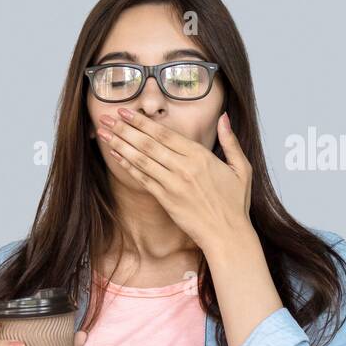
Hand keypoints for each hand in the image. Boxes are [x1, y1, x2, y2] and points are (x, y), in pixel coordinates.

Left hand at [96, 108, 252, 251]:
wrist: (227, 234)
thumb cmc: (235, 202)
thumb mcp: (241, 168)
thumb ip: (230, 141)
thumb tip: (224, 117)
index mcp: (201, 156)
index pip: (165, 134)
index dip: (142, 121)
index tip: (126, 111)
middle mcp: (184, 168)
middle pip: (148, 143)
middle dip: (124, 128)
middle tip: (106, 117)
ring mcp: (172, 185)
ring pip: (141, 160)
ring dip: (120, 144)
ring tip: (103, 133)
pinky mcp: (165, 200)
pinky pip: (142, 179)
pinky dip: (127, 166)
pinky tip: (115, 155)